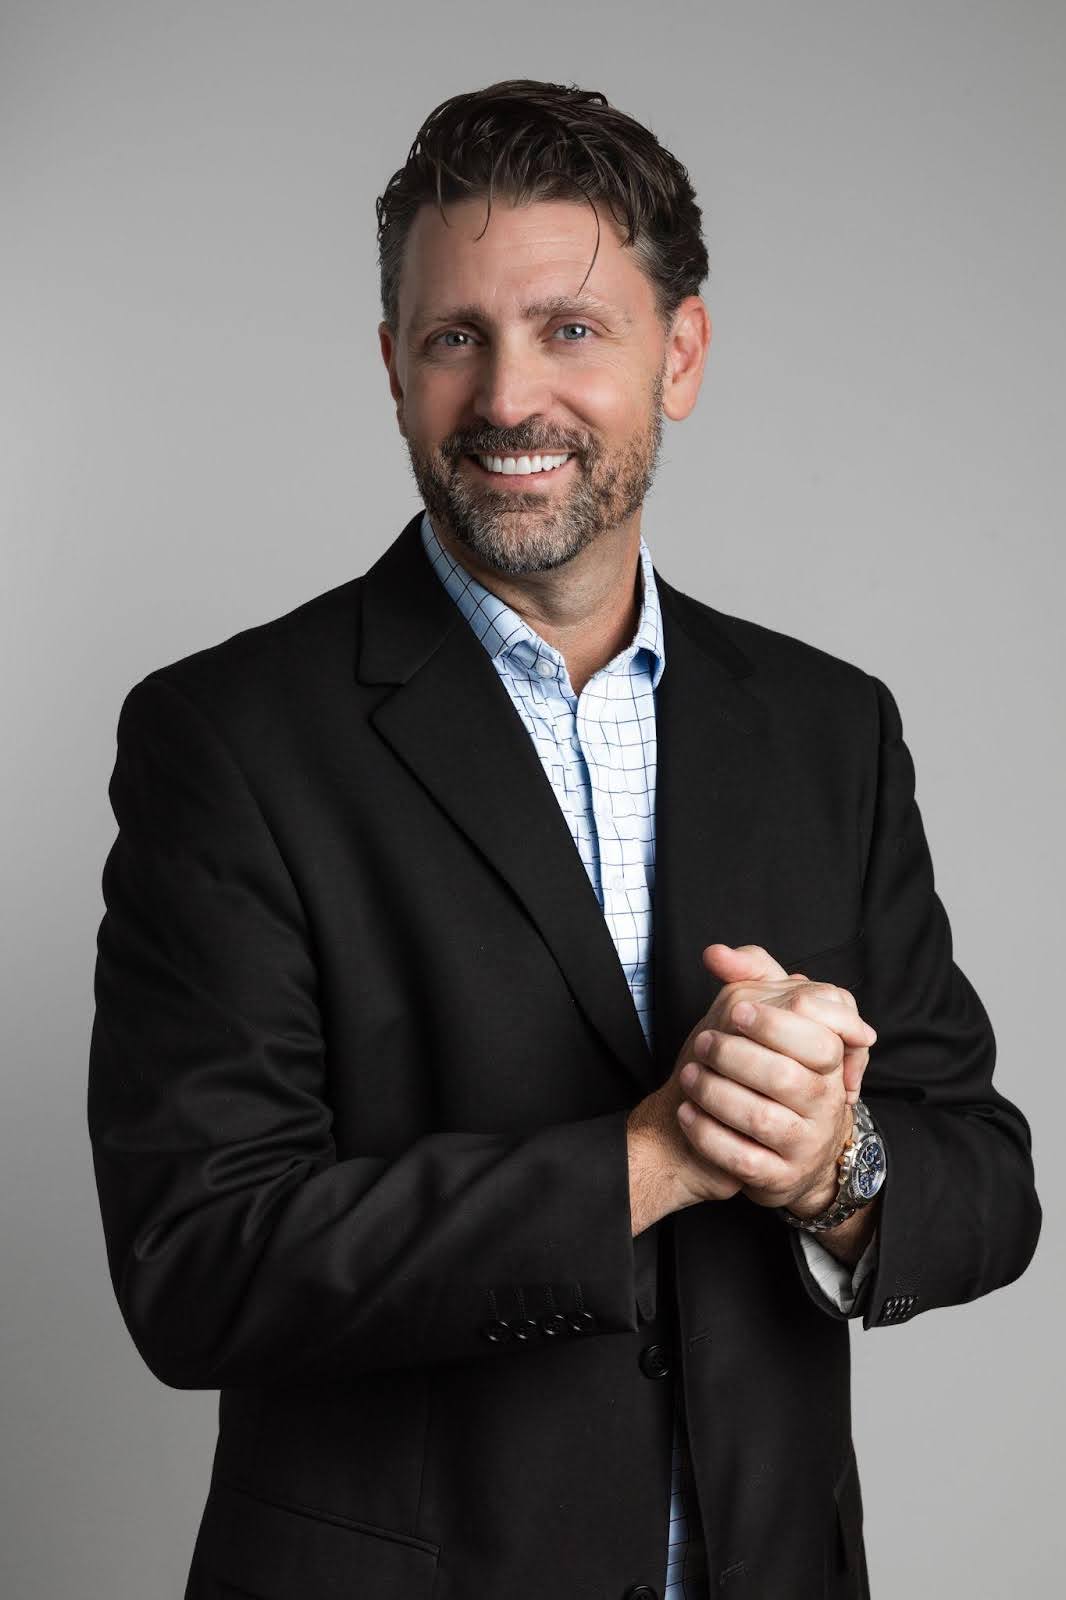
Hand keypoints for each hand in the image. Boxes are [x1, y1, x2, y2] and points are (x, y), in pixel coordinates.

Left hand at [675, 943, 875, 1213]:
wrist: (780, 1145)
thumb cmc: (771, 1067)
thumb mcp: (772, 1016)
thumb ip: (752, 974)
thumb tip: (715, 953)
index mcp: (829, 1062)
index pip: (818, 1038)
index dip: (774, 1024)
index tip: (734, 1012)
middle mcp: (824, 1103)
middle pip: (785, 1077)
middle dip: (735, 1056)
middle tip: (701, 1044)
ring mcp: (805, 1144)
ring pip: (761, 1119)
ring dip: (715, 1094)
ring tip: (687, 1076)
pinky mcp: (779, 1177)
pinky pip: (742, 1159)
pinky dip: (708, 1135)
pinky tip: (687, 1113)